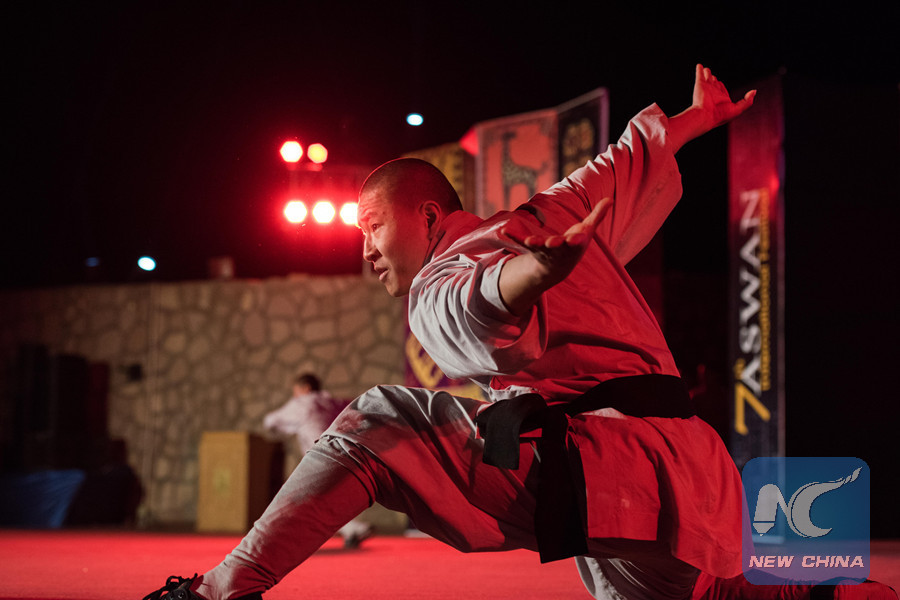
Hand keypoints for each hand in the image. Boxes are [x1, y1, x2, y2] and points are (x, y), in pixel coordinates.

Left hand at [497, 198, 611, 314]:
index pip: (576, 243)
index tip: (577, 238)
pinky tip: (504, 230)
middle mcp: (558, 249)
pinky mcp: (531, 248)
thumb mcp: (588, 230)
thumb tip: (610, 199)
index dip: (576, 240)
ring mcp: (543, 250)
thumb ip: (597, 215)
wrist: (558, 267)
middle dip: (554, 244)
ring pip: (538, 247)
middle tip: (552, 242)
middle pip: (556, 247)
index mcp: (573, 244)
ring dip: (533, 243)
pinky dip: (513, 236)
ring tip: (527, 240)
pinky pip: (520, 241)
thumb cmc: (574, 245)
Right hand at [692, 63, 755, 130]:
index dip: (721, 86)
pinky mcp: (700, 84)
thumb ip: (747, 102)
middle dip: (713, 79)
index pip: (722, 89)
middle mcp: (713, 92)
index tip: (720, 84)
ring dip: (707, 73)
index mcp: (721, 98)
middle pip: (714, 83)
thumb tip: (754, 92)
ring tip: (706, 69)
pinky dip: (699, 70)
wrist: (705, 116)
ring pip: (707, 78)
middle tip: (713, 77)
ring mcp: (706, 88)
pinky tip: (699, 65)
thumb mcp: (738, 110)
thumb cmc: (720, 115)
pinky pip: (700, 74)